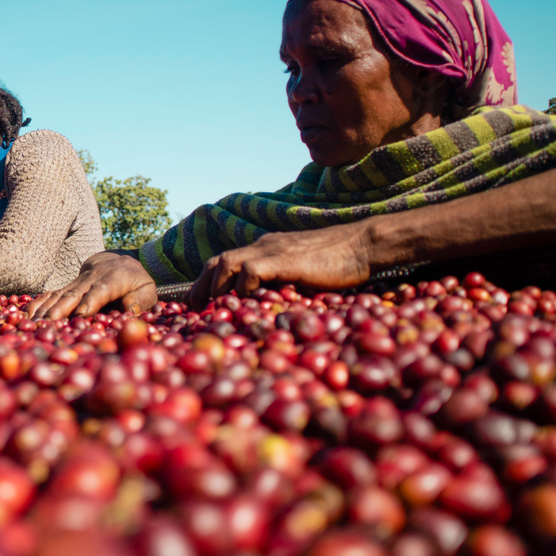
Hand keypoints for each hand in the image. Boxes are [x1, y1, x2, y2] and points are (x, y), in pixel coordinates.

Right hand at [27, 252, 157, 320]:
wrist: (117, 262)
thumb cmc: (135, 282)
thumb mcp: (147, 290)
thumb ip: (140, 300)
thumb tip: (130, 311)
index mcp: (113, 279)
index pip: (100, 290)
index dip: (90, 301)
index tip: (81, 314)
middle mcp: (91, 279)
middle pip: (74, 294)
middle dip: (61, 309)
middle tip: (50, 325)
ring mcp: (76, 283)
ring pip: (59, 295)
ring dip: (46, 310)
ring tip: (34, 325)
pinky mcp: (66, 288)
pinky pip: (50, 295)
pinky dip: (38, 305)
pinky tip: (25, 317)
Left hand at [187, 224, 372, 309]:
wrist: (363, 244)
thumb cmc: (341, 262)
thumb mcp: (304, 273)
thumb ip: (285, 285)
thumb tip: (272, 311)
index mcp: (265, 249)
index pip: (226, 262)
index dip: (209, 283)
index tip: (200, 305)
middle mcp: (262, 246)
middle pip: (217, 261)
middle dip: (201, 287)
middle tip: (193, 311)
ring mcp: (272, 251)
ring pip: (226, 262)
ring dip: (215, 288)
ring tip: (212, 310)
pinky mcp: (284, 259)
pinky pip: (250, 270)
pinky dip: (242, 287)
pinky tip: (246, 303)